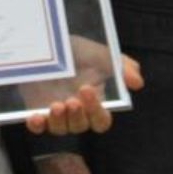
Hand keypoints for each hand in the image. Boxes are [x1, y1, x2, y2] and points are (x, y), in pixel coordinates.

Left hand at [25, 56, 144, 134]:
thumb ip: (123, 67)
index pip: (101, 120)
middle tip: (72, 101)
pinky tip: (35, 118)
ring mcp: (57, 113)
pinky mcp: (37, 111)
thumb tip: (137, 83)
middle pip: (80, 126)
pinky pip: (38, 128)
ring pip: (60, 129)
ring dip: (59, 121)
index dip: (96, 112)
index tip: (88, 91)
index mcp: (96, 102)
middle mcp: (78, 112)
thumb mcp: (103, 55)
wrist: (50, 44)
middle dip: (77, 116)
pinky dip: (36, 126)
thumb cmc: (80, 51)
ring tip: (56, 105)